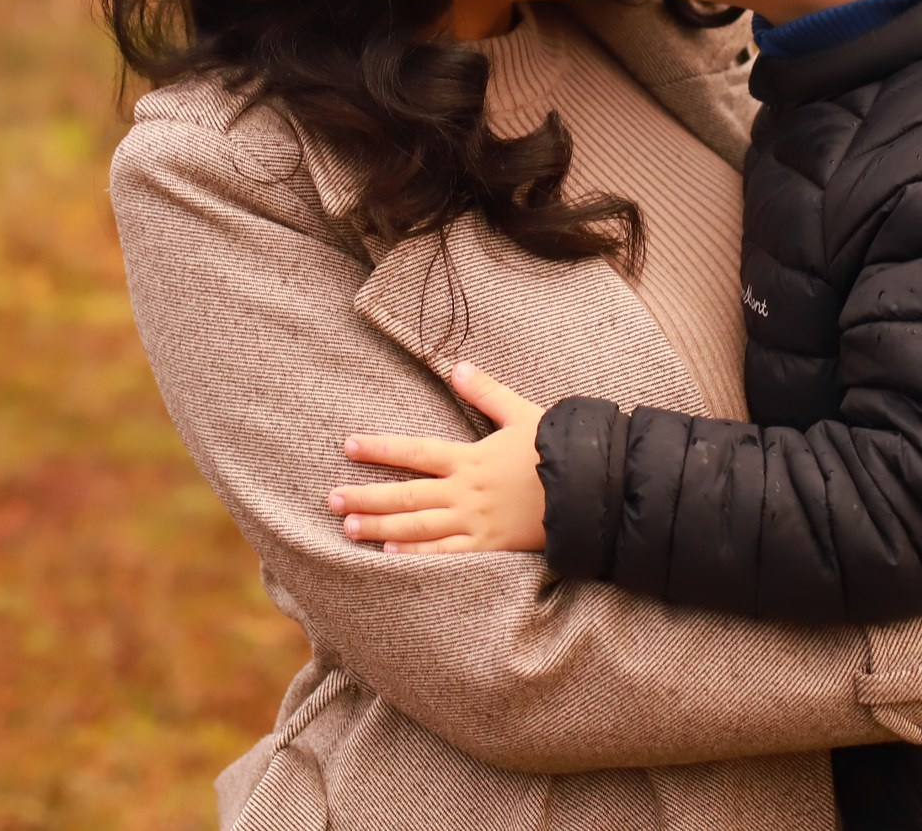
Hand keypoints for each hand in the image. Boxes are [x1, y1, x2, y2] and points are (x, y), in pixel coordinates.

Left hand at [328, 363, 548, 554]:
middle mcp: (465, 492)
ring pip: (417, 526)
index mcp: (470, 458)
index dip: (379, 449)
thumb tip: (457, 366)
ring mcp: (475, 522)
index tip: (348, 446)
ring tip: (348, 527)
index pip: (414, 452)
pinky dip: (416, 554)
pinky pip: (446, 554)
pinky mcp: (489, 547)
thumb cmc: (557, 451)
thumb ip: (486, 392)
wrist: (590, 492)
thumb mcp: (522, 413)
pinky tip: (389, 555)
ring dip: (380, 527)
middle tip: (331, 499)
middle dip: (366, 496)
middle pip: (405, 494)